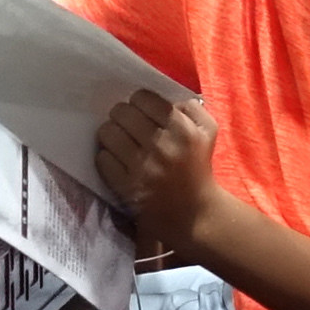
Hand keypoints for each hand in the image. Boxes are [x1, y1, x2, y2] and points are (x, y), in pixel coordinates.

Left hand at [95, 91, 218, 245]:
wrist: (193, 212)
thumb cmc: (197, 165)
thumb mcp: (207, 131)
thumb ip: (191, 106)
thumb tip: (164, 97)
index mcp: (183, 130)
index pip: (143, 98)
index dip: (139, 101)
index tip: (142, 111)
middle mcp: (162, 147)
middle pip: (121, 112)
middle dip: (122, 115)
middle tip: (127, 124)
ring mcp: (142, 168)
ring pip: (108, 133)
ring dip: (111, 133)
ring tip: (120, 140)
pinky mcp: (126, 186)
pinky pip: (102, 158)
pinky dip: (107, 156)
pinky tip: (117, 160)